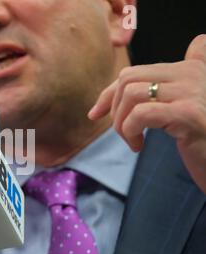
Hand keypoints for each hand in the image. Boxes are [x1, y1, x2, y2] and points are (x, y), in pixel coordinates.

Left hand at [88, 34, 205, 193]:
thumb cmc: (198, 140)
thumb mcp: (173, 112)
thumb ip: (149, 97)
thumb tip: (97, 109)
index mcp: (188, 68)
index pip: (132, 72)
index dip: (109, 94)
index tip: (96, 114)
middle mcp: (192, 73)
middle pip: (128, 78)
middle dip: (114, 108)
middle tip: (123, 132)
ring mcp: (191, 92)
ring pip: (132, 93)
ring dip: (121, 122)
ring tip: (132, 141)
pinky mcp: (188, 114)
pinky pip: (141, 113)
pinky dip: (130, 130)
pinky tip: (138, 146)